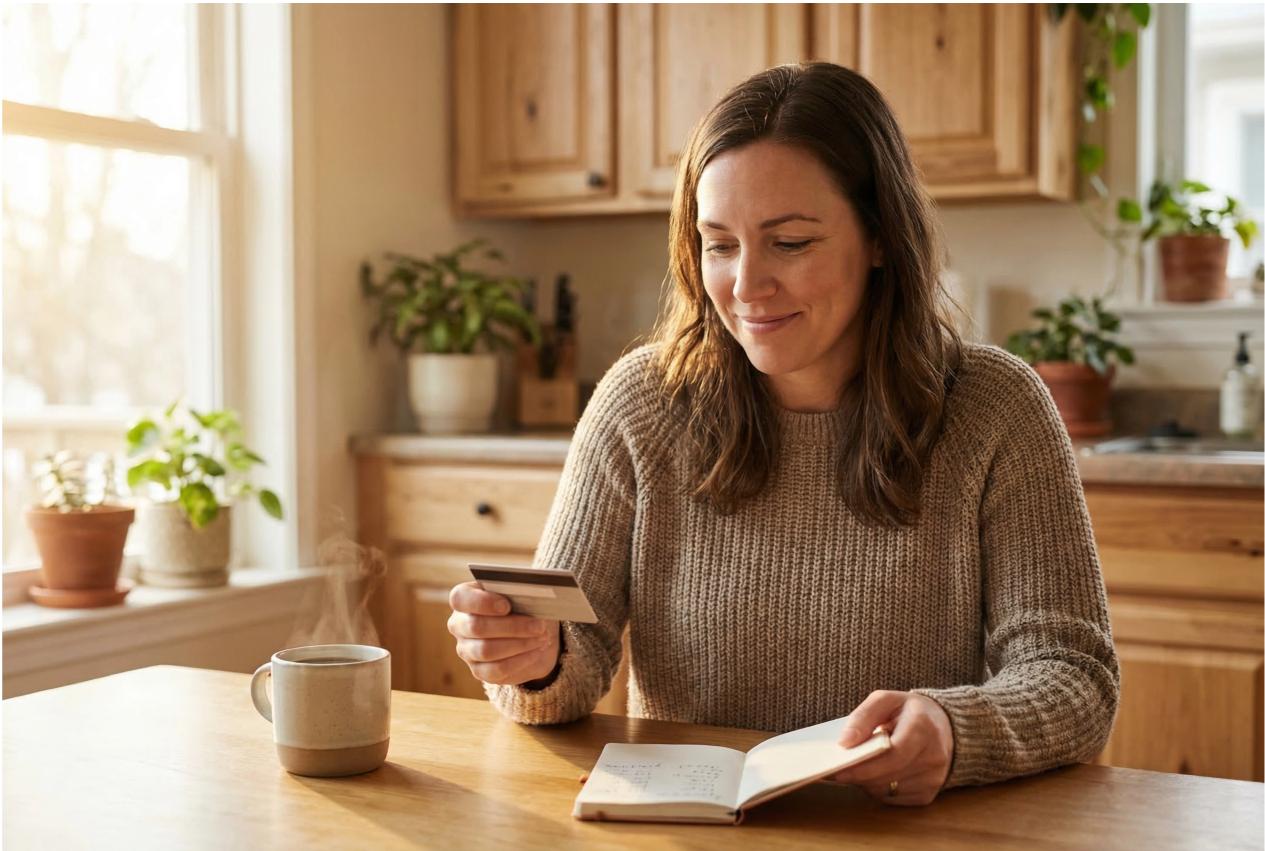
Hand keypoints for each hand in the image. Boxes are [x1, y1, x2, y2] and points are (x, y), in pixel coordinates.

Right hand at [447, 581, 560, 685]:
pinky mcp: (479, 670)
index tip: (506, 606)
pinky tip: (536, 651)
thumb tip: (529, 596)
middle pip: (476, 627)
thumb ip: (519, 593)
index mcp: (464, 598)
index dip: (482, 602)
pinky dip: (521, 660)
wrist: (532, 633)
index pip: (460, 598)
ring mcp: (466, 649)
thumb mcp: (522, 594)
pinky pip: (497, 669)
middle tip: (539, 625)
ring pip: (487, 650)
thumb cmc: (523, 606)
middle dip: (512, 627)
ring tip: (542, 638)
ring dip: (520, 644)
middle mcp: (459, 624)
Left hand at [831, 690, 953, 805]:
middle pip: (889, 776)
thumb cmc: (908, 711)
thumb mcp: (885, 700)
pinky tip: (873, 776)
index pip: (894, 754)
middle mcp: (934, 755)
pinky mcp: (929, 793)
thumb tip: (844, 743)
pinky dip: (879, 789)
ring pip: (889, 790)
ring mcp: (934, 778)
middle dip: (861, 776)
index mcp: (923, 727)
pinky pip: (895, 798)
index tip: (839, 770)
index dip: (865, 766)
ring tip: (854, 770)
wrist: (942, 725)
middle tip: (837, 773)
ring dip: (867, 783)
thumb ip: (863, 716)